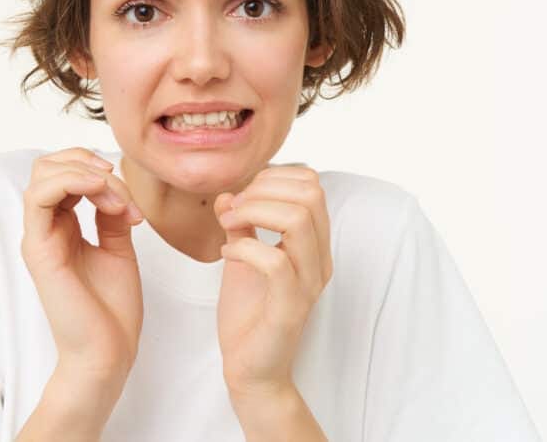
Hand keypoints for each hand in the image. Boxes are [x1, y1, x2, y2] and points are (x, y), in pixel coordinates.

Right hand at [21, 147, 145, 382]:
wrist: (108, 351)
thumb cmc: (112, 309)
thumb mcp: (118, 246)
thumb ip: (111, 213)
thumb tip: (112, 185)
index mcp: (63, 226)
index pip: (64, 172)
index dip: (96, 168)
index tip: (129, 197)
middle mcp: (46, 228)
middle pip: (48, 165)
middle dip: (88, 162)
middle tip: (119, 188)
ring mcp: (39, 237)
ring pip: (42, 174)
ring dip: (85, 172)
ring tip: (116, 198)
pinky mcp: (38, 249)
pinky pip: (39, 197)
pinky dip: (72, 181)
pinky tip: (101, 191)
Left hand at [213, 164, 333, 396]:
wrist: (251, 369)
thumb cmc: (249, 313)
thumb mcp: (242, 256)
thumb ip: (241, 223)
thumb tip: (230, 193)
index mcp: (313, 243)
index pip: (312, 184)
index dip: (273, 177)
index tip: (242, 197)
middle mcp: (319, 259)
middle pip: (310, 194)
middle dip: (263, 189)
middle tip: (233, 210)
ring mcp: (308, 283)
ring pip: (298, 219)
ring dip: (253, 212)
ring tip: (228, 226)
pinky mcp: (290, 307)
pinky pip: (276, 261)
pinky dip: (245, 247)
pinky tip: (227, 253)